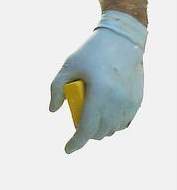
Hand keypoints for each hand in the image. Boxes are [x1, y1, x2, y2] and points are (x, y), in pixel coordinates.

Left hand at [49, 10, 146, 153]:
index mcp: (100, 94)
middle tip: (77, 121)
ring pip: (112, 130)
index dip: (76, 143)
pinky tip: (105, 114)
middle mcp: (117, 103)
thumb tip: (53, 110)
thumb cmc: (91, 52)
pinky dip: (113, 123)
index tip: (67, 149)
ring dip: (100, 128)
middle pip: (99, 133)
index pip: (87, 129)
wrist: (121, 40)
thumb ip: (56, 88)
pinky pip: (123, 123)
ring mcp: (129, 104)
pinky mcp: (137, 102)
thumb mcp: (68, 66)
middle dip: (86, 133)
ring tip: (91, 114)